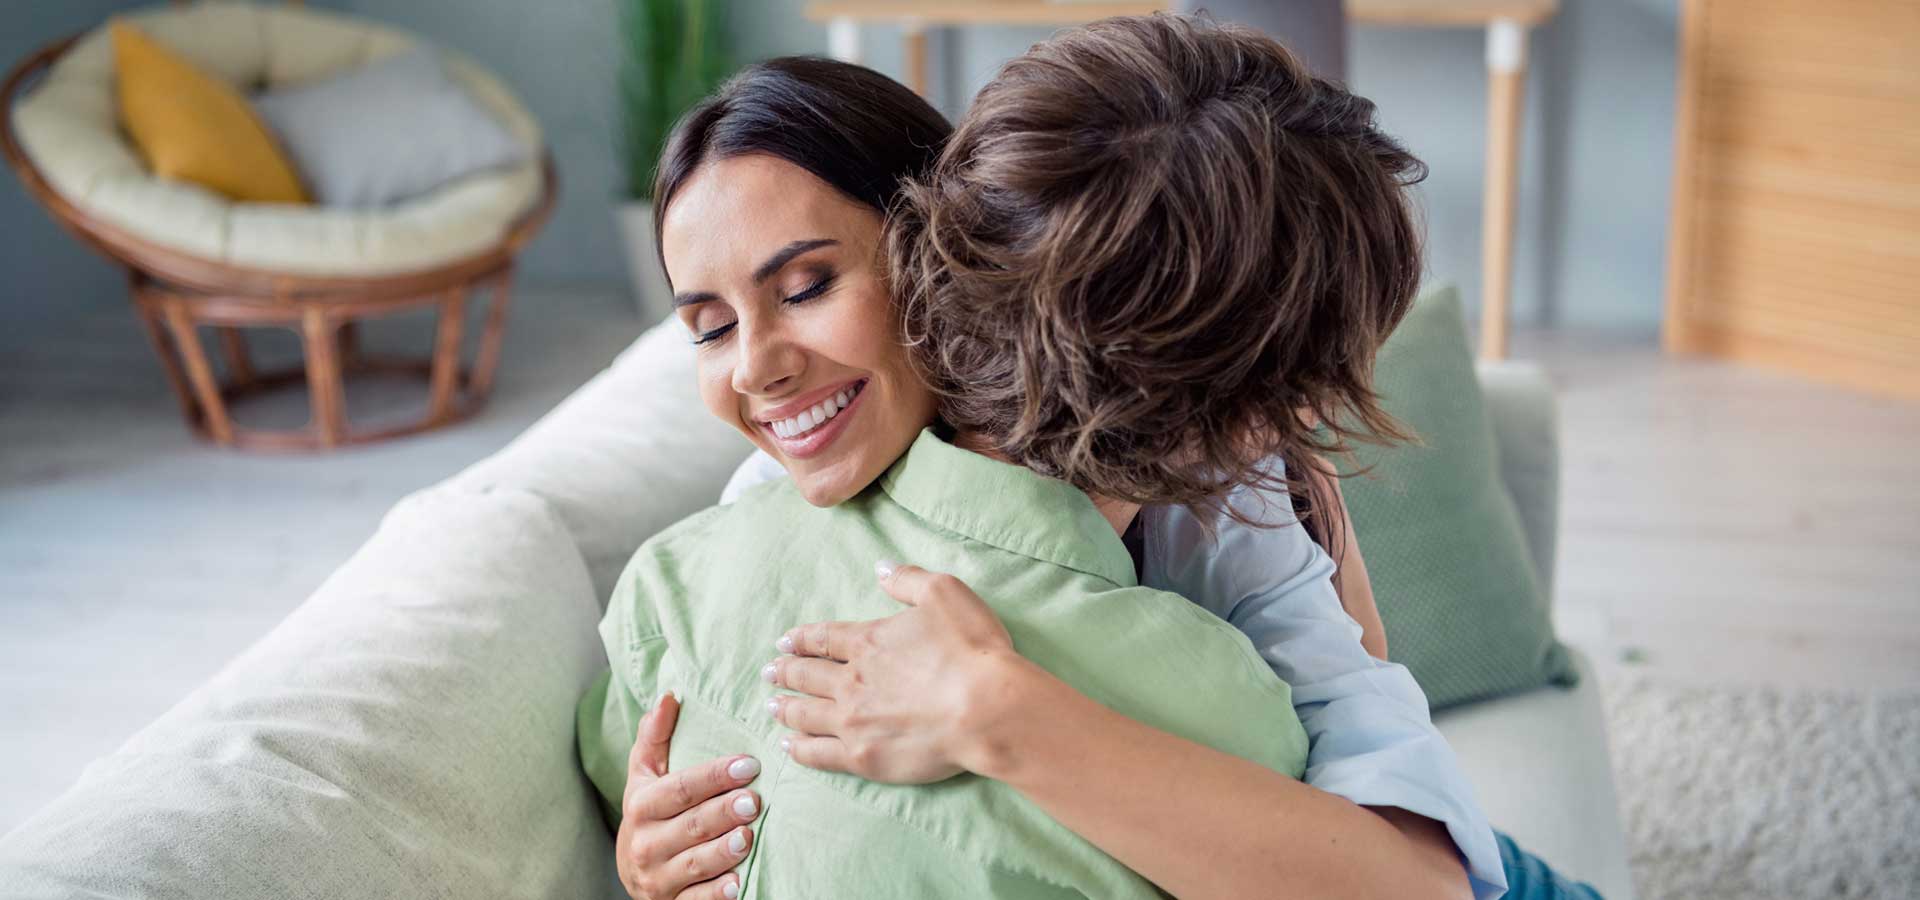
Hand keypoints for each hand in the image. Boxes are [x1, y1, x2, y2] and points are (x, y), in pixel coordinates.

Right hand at [616, 692, 761, 899]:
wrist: (634, 872)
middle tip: (754, 801)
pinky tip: (738, 884)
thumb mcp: (645, 776)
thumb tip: (670, 696)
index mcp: (641, 806)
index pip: (679, 788)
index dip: (713, 776)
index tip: (748, 765)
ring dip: (722, 852)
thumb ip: (654, 738)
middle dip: (721, 812)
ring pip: (693, 864)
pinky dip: (716, 894)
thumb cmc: (649, 813)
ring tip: (748, 836)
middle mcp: (645, 843)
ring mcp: (658, 877)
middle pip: (689, 825)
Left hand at [763, 561, 1028, 782]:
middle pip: (808, 675)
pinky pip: (819, 754)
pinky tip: (790, 746)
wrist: (987, 709)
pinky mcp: (863, 758)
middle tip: (769, 672)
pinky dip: (800, 749)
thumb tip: (881, 569)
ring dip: (786, 708)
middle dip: (785, 672)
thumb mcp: (944, 594)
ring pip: (806, 714)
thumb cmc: (971, 650)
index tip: (784, 642)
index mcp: (869, 642)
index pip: (823, 639)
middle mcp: (853, 681)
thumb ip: (908, 580)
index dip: (801, 640)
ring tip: (772, 706)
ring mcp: (853, 721)